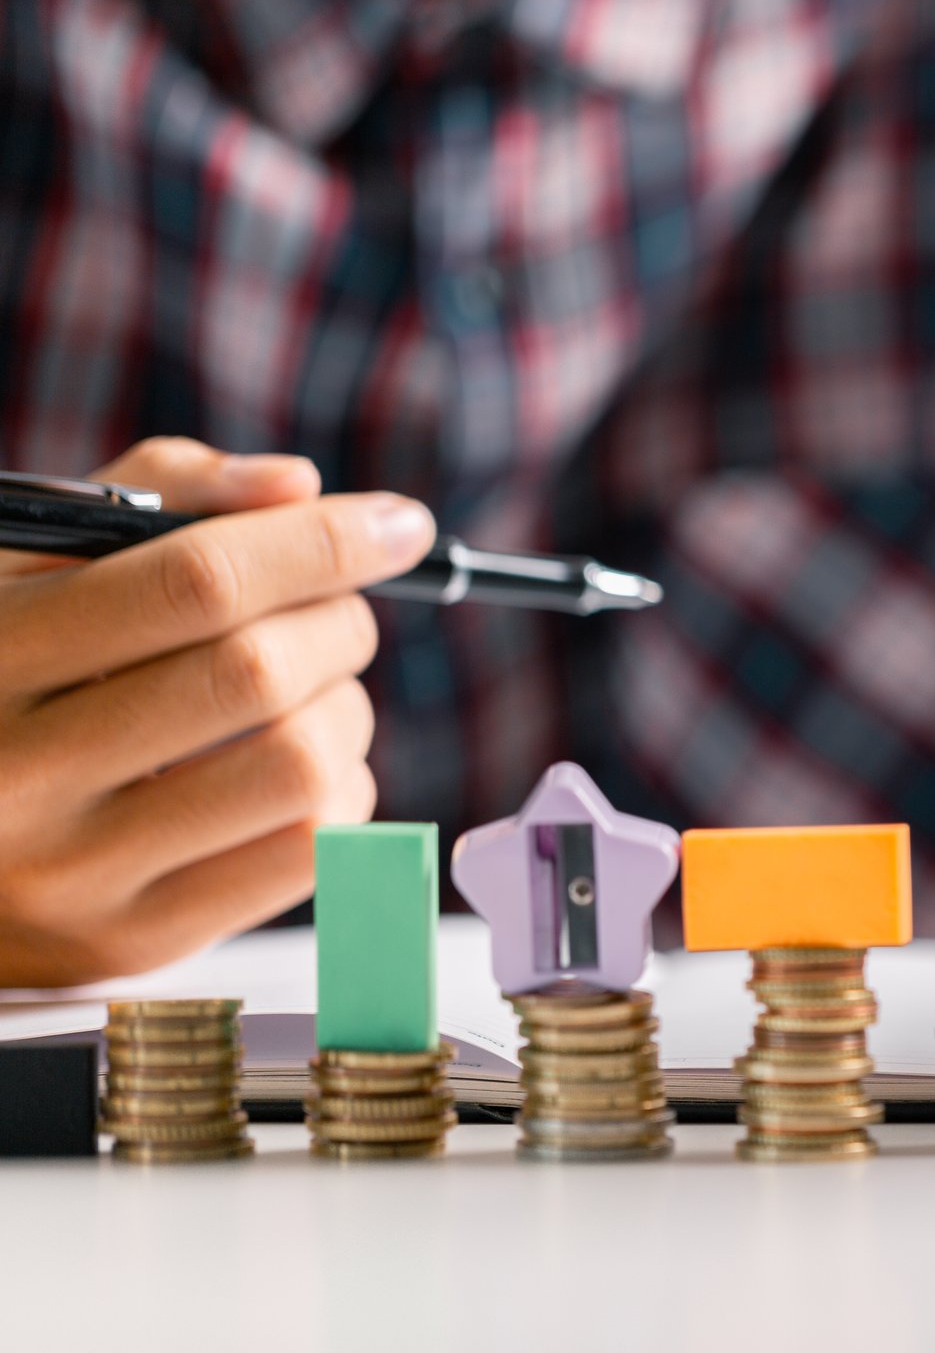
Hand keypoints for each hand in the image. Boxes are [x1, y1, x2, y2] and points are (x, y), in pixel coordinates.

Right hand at [0, 438, 434, 985]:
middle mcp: (16, 775)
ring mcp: (73, 873)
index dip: (320, 545)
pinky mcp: (132, 942)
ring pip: (301, 767)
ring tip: (312, 693)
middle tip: (336, 614)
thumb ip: (158, 497)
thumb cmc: (4, 678)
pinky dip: (340, 791)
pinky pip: (310, 853)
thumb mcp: (33, 567)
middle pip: (258, 673)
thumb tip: (298, 489)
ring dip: (347, 710)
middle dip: (338, 624)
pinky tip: (294, 766)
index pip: (195, 584)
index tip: (397, 525)